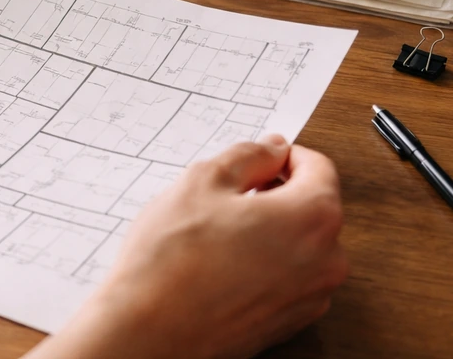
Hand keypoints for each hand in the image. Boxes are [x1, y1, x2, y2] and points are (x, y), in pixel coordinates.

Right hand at [28, 135, 346, 358]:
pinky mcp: (289, 322)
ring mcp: (310, 297)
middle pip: (311, 207)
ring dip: (267, 229)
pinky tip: (219, 261)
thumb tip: (272, 148)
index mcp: (313, 217)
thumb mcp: (203, 180)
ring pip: (298, 243)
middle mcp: (326, 260)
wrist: (153, 330)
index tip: (257, 158)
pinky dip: (261, 262)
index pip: (318, 167)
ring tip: (216, 231)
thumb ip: (248, 155)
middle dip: (274, 194)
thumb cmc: (174, 259)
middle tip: (226, 194)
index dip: (282, 155)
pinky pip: (286, 276)